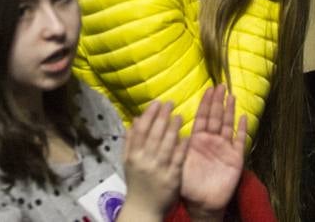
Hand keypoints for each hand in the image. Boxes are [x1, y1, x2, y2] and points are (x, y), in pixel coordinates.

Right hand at [122, 100, 186, 217]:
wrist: (142, 210)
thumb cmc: (136, 184)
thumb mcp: (127, 162)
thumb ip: (130, 141)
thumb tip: (135, 119)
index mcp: (133, 156)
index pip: (141, 130)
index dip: (149, 115)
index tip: (157, 103)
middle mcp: (145, 161)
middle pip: (154, 135)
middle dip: (162, 117)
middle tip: (170, 103)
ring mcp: (159, 170)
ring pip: (166, 145)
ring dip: (173, 129)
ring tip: (179, 115)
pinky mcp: (172, 179)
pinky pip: (177, 160)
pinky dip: (181, 147)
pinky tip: (187, 136)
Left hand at [180, 85, 247, 220]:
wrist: (202, 203)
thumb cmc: (189, 184)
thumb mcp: (179, 162)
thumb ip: (175, 145)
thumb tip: (167, 126)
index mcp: (198, 140)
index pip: (202, 117)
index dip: (205, 103)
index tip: (208, 89)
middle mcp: (212, 141)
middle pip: (215, 117)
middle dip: (218, 102)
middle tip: (220, 86)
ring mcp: (224, 148)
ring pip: (227, 125)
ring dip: (230, 111)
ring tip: (231, 96)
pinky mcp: (235, 158)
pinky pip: (240, 141)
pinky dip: (242, 129)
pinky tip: (244, 117)